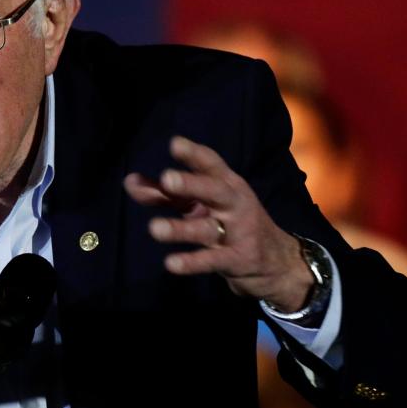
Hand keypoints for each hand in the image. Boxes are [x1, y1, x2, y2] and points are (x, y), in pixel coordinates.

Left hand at [123, 136, 312, 310]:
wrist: (277, 263)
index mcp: (226, 184)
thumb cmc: (228, 224)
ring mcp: (238, 232)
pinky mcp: (238, 259)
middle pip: (213, 190)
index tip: (175, 144)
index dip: (194, 154)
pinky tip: (171, 263)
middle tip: (167, 179)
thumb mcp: (199, 205)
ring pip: (206, 228)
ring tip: (154, 228)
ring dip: (180, 229)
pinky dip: (192, 262)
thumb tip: (129, 181)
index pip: (211, 164)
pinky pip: (212, 260)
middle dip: (191, 184)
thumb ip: (164, 193)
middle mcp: (233, 204)